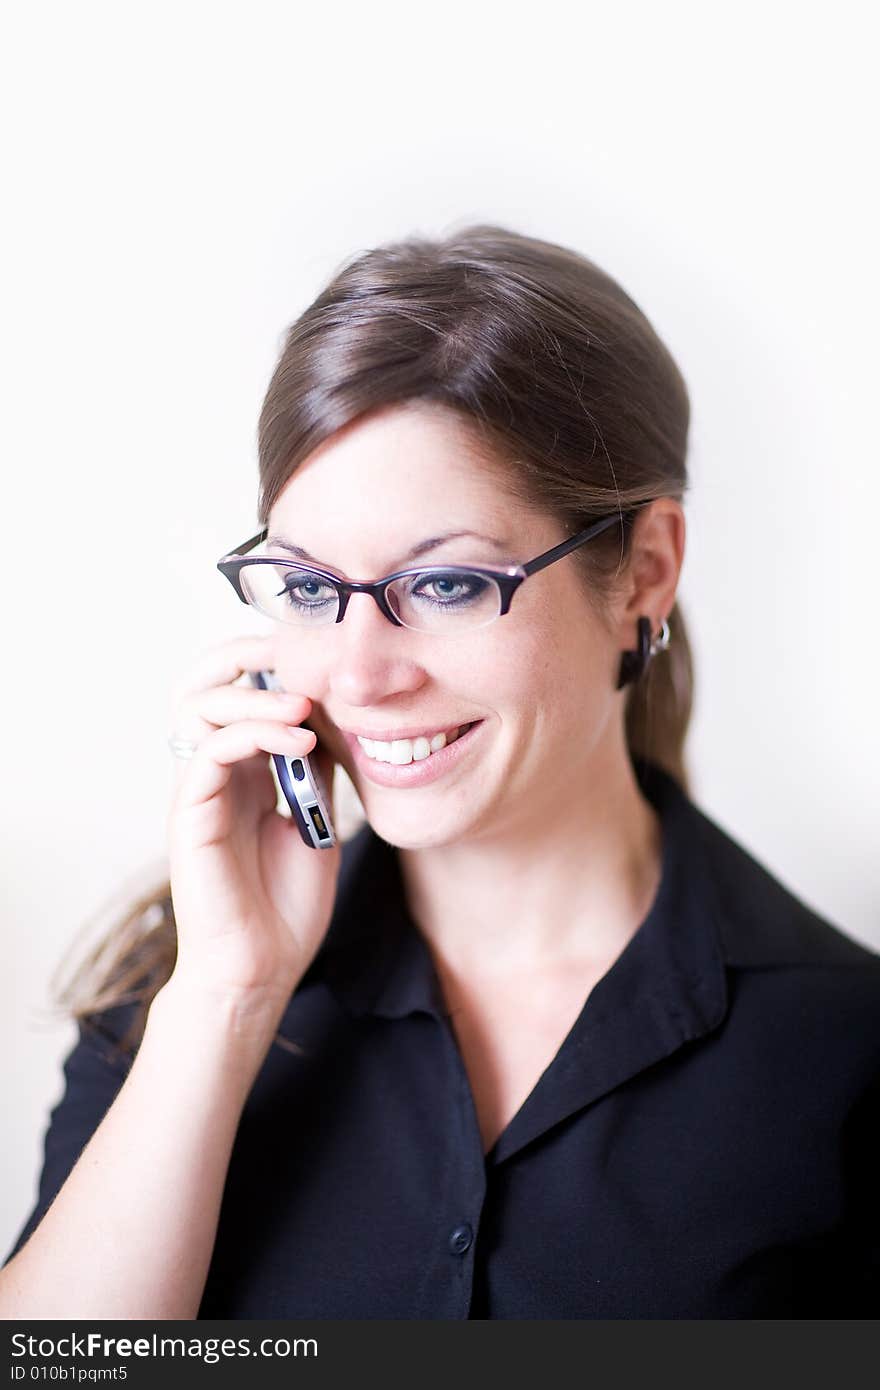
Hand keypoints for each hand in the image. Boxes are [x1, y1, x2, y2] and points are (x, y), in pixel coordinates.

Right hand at [164, 634, 340, 1018]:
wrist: (262, 969)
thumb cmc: (286, 904)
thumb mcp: (318, 819)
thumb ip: (317, 771)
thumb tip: (338, 718)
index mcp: (242, 771)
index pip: (238, 692)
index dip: (268, 663)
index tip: (318, 651)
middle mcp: (213, 774)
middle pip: (204, 686)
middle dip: (246, 656)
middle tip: (297, 653)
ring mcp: (197, 793)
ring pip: (200, 709)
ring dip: (255, 696)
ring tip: (304, 706)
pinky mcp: (190, 817)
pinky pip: (209, 753)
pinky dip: (253, 734)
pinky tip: (300, 742)